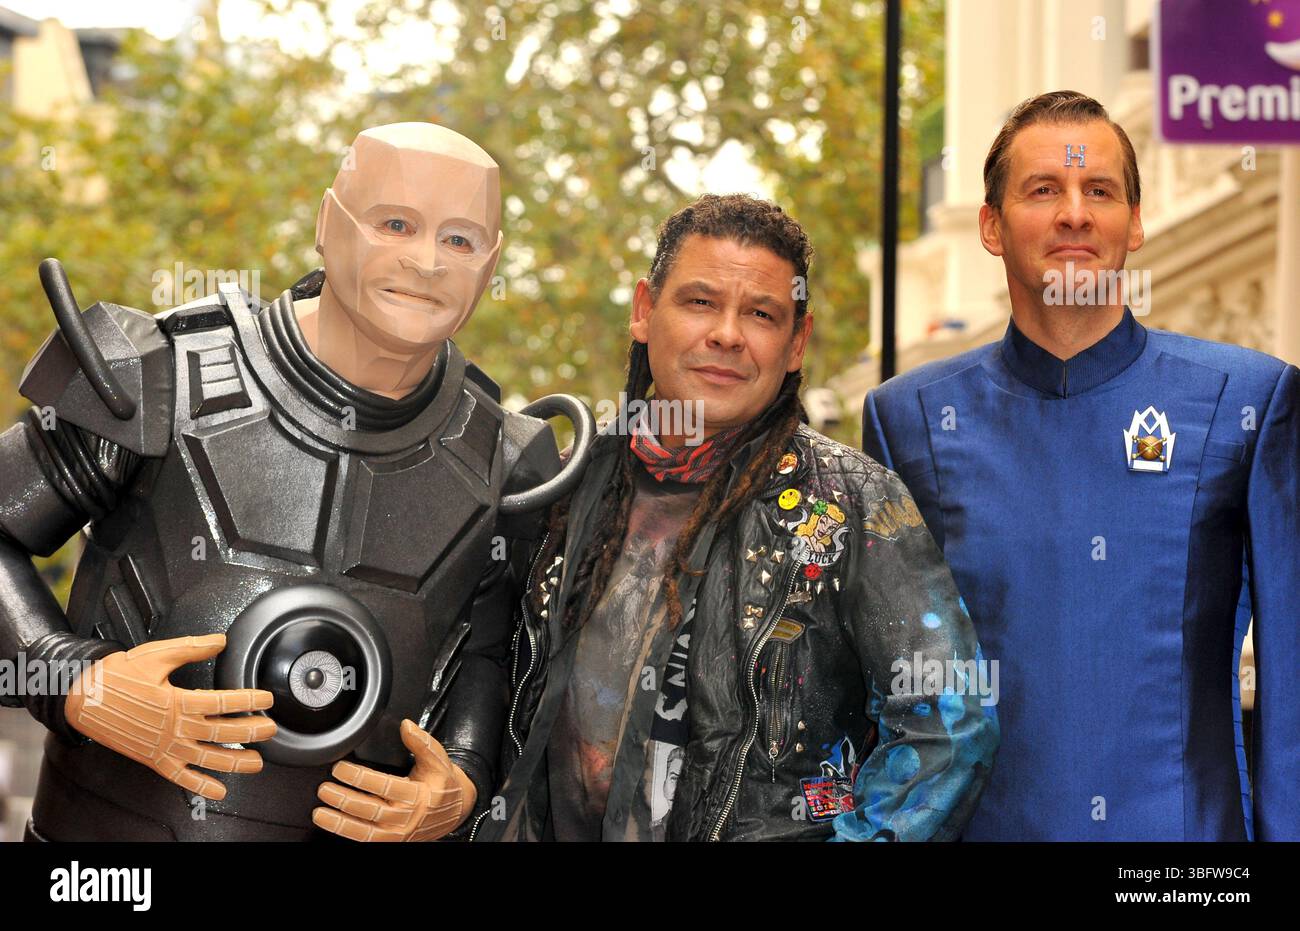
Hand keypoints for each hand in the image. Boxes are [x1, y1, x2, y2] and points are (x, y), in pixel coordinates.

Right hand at [64, 633, 275, 800]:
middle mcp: (176, 727)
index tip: (266, 699)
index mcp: (179, 701)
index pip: (225, 702)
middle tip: (271, 729)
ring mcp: (166, 747)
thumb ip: (191, 648)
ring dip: (236, 762)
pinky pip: (182, 778)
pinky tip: (219, 789)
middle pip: (224, 732)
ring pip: (209, 758)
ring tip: (257, 761)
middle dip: (252, 731)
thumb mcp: (156, 655)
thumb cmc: (116, 676)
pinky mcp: (154, 760)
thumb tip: (219, 640)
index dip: (250, 701)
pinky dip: (201, 786)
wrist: (82, 699)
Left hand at [312, 719, 475, 841]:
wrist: (456, 811)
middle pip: (370, 810)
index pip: (384, 786)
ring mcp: (398, 833)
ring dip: (339, 824)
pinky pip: (367, 841)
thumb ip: (422, 742)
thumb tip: (406, 725)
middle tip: (324, 788)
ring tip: (320, 813)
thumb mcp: (439, 760)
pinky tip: (332, 824)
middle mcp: (406, 817)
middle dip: (344, 799)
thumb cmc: (444, 784)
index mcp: (418, 796)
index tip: (340, 768)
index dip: (360, 778)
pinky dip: (347, 834)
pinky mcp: (392, 841)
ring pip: (365, 832)